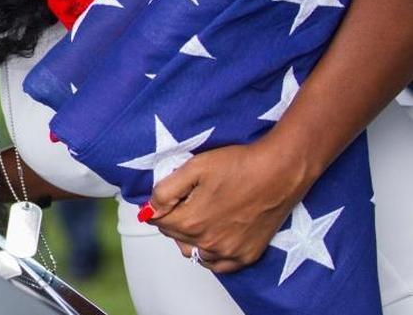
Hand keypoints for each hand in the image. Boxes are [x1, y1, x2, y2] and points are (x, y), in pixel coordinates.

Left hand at [143, 139, 313, 272]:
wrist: (280, 171)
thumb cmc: (238, 165)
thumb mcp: (194, 167)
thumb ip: (166, 191)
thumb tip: (150, 208)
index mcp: (191, 221)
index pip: (157, 221)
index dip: (158, 206)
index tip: (168, 196)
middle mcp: (208, 243)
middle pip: (174, 236)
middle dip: (173, 219)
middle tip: (185, 201)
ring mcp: (228, 252)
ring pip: (193, 252)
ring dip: (189, 237)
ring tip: (199, 216)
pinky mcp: (247, 255)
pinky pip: (218, 265)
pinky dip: (210, 255)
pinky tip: (212, 238)